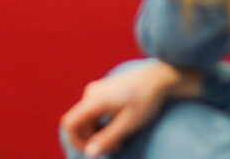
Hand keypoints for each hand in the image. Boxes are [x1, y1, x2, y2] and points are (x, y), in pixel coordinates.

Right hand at [58, 60, 189, 156]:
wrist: (158, 78)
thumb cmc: (145, 101)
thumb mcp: (127, 124)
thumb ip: (107, 139)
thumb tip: (89, 154)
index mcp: (94, 100)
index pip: (70, 123)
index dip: (75, 141)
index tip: (92, 152)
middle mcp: (91, 94)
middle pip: (80, 123)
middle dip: (93, 140)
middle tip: (116, 148)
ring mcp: (96, 91)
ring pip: (87, 119)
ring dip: (99, 133)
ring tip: (120, 142)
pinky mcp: (103, 92)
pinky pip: (94, 112)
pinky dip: (102, 124)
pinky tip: (118, 129)